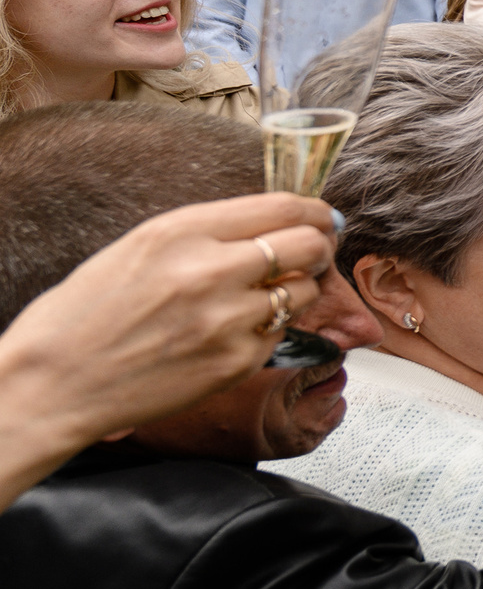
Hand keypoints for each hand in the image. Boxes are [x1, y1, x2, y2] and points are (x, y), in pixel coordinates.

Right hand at [0, 194, 336, 494]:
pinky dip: (266, 330)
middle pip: (308, 244)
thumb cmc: (86, 316)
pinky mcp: (236, 362)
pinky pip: (279, 334)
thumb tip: (271, 223)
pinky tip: (229, 334)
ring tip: (259, 298)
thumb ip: (208, 233)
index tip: (321, 217)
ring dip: (294, 291)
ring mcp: (228, 320)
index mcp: (182, 232)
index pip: (282, 207)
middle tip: (314, 252)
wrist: (55, 382)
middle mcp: (210, 271)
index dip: (314, 211)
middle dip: (319, 246)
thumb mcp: (140, 248)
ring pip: (302, 292)